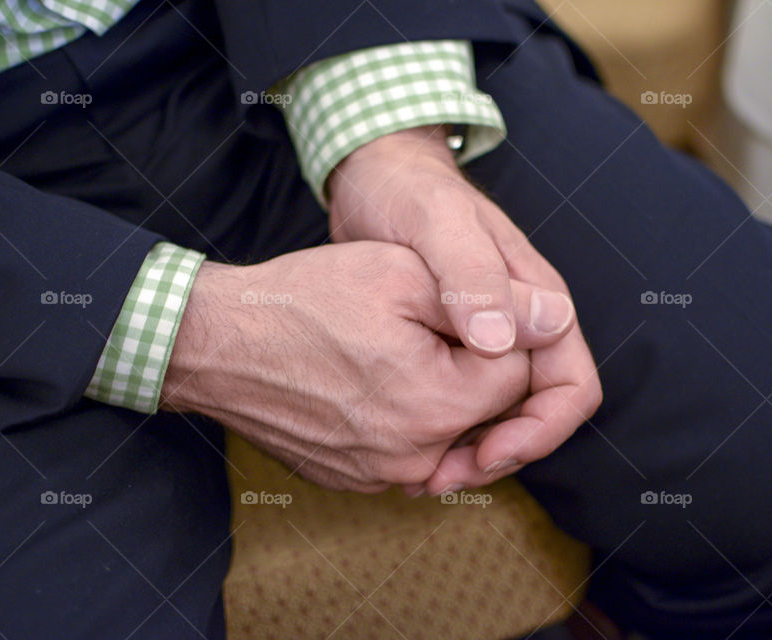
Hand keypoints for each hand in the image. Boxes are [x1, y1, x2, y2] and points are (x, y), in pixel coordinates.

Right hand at [160, 241, 574, 491]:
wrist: (216, 344)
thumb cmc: (304, 300)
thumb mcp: (402, 274)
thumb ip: (489, 303)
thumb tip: (554, 320)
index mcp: (438, 405)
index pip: (516, 373)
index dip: (493, 328)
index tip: (446, 306)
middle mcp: (415, 456)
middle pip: (486, 408)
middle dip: (468, 362)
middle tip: (414, 322)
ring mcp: (379, 475)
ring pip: (449, 431)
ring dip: (440, 390)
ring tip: (390, 349)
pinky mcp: (353, 480)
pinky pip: (409, 449)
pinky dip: (406, 416)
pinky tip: (370, 381)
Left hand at [328, 126, 602, 492]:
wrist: (375, 178)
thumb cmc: (409, 193)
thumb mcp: (437, 224)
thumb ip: (472, 277)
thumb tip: (502, 343)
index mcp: (538, 301)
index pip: (572, 385)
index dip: (541, 431)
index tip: (490, 455)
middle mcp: (521, 326)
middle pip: (539, 410)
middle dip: (505, 452)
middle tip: (446, 477)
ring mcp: (489, 337)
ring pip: (503, 413)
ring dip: (474, 448)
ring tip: (426, 473)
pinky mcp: (453, 346)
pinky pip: (466, 402)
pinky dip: (448, 430)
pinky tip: (411, 445)